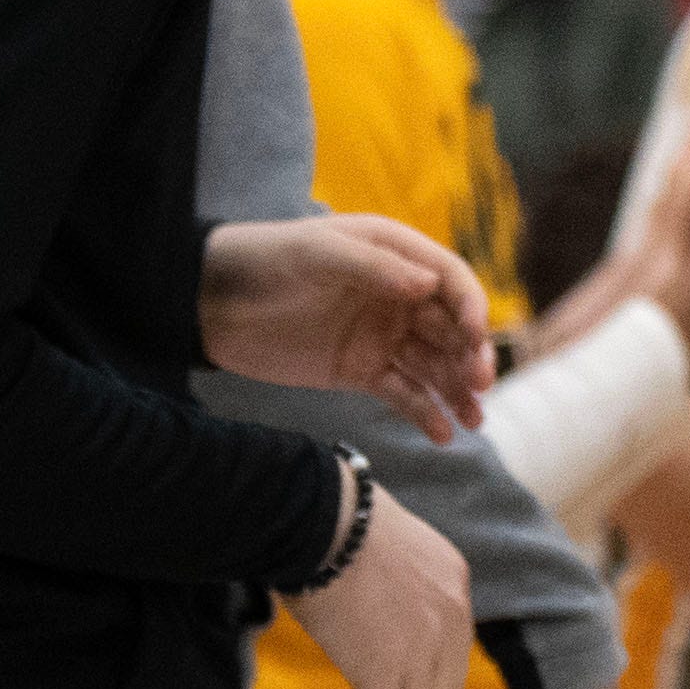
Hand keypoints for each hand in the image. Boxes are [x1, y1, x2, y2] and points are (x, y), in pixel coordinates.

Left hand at [203, 215, 492, 441]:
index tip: (474, 338)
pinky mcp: (360, 371)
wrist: (209, 301)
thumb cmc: (265, 259)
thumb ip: (373, 267)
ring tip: (474, 422)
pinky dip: (425, 414)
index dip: (471, 308)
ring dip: (458, 391)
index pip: (451, 282)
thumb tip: (430, 285)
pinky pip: (403, 394)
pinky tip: (443, 434)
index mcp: (397, 256)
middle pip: (451, 329)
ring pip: (434, 366)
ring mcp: (382, 336)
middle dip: (471, 357)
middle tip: (480, 385)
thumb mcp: (317, 254)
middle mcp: (399, 296)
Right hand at [291, 485, 471, 688]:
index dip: (441, 682)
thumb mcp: (389, 549)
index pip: (453, 645)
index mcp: (453, 579)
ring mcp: (422, 645)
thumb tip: (375, 605)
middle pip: (441, 686)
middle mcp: (450, 614)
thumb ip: (397, 583)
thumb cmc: (337, 521)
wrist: (323, 517)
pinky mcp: (385, 668)